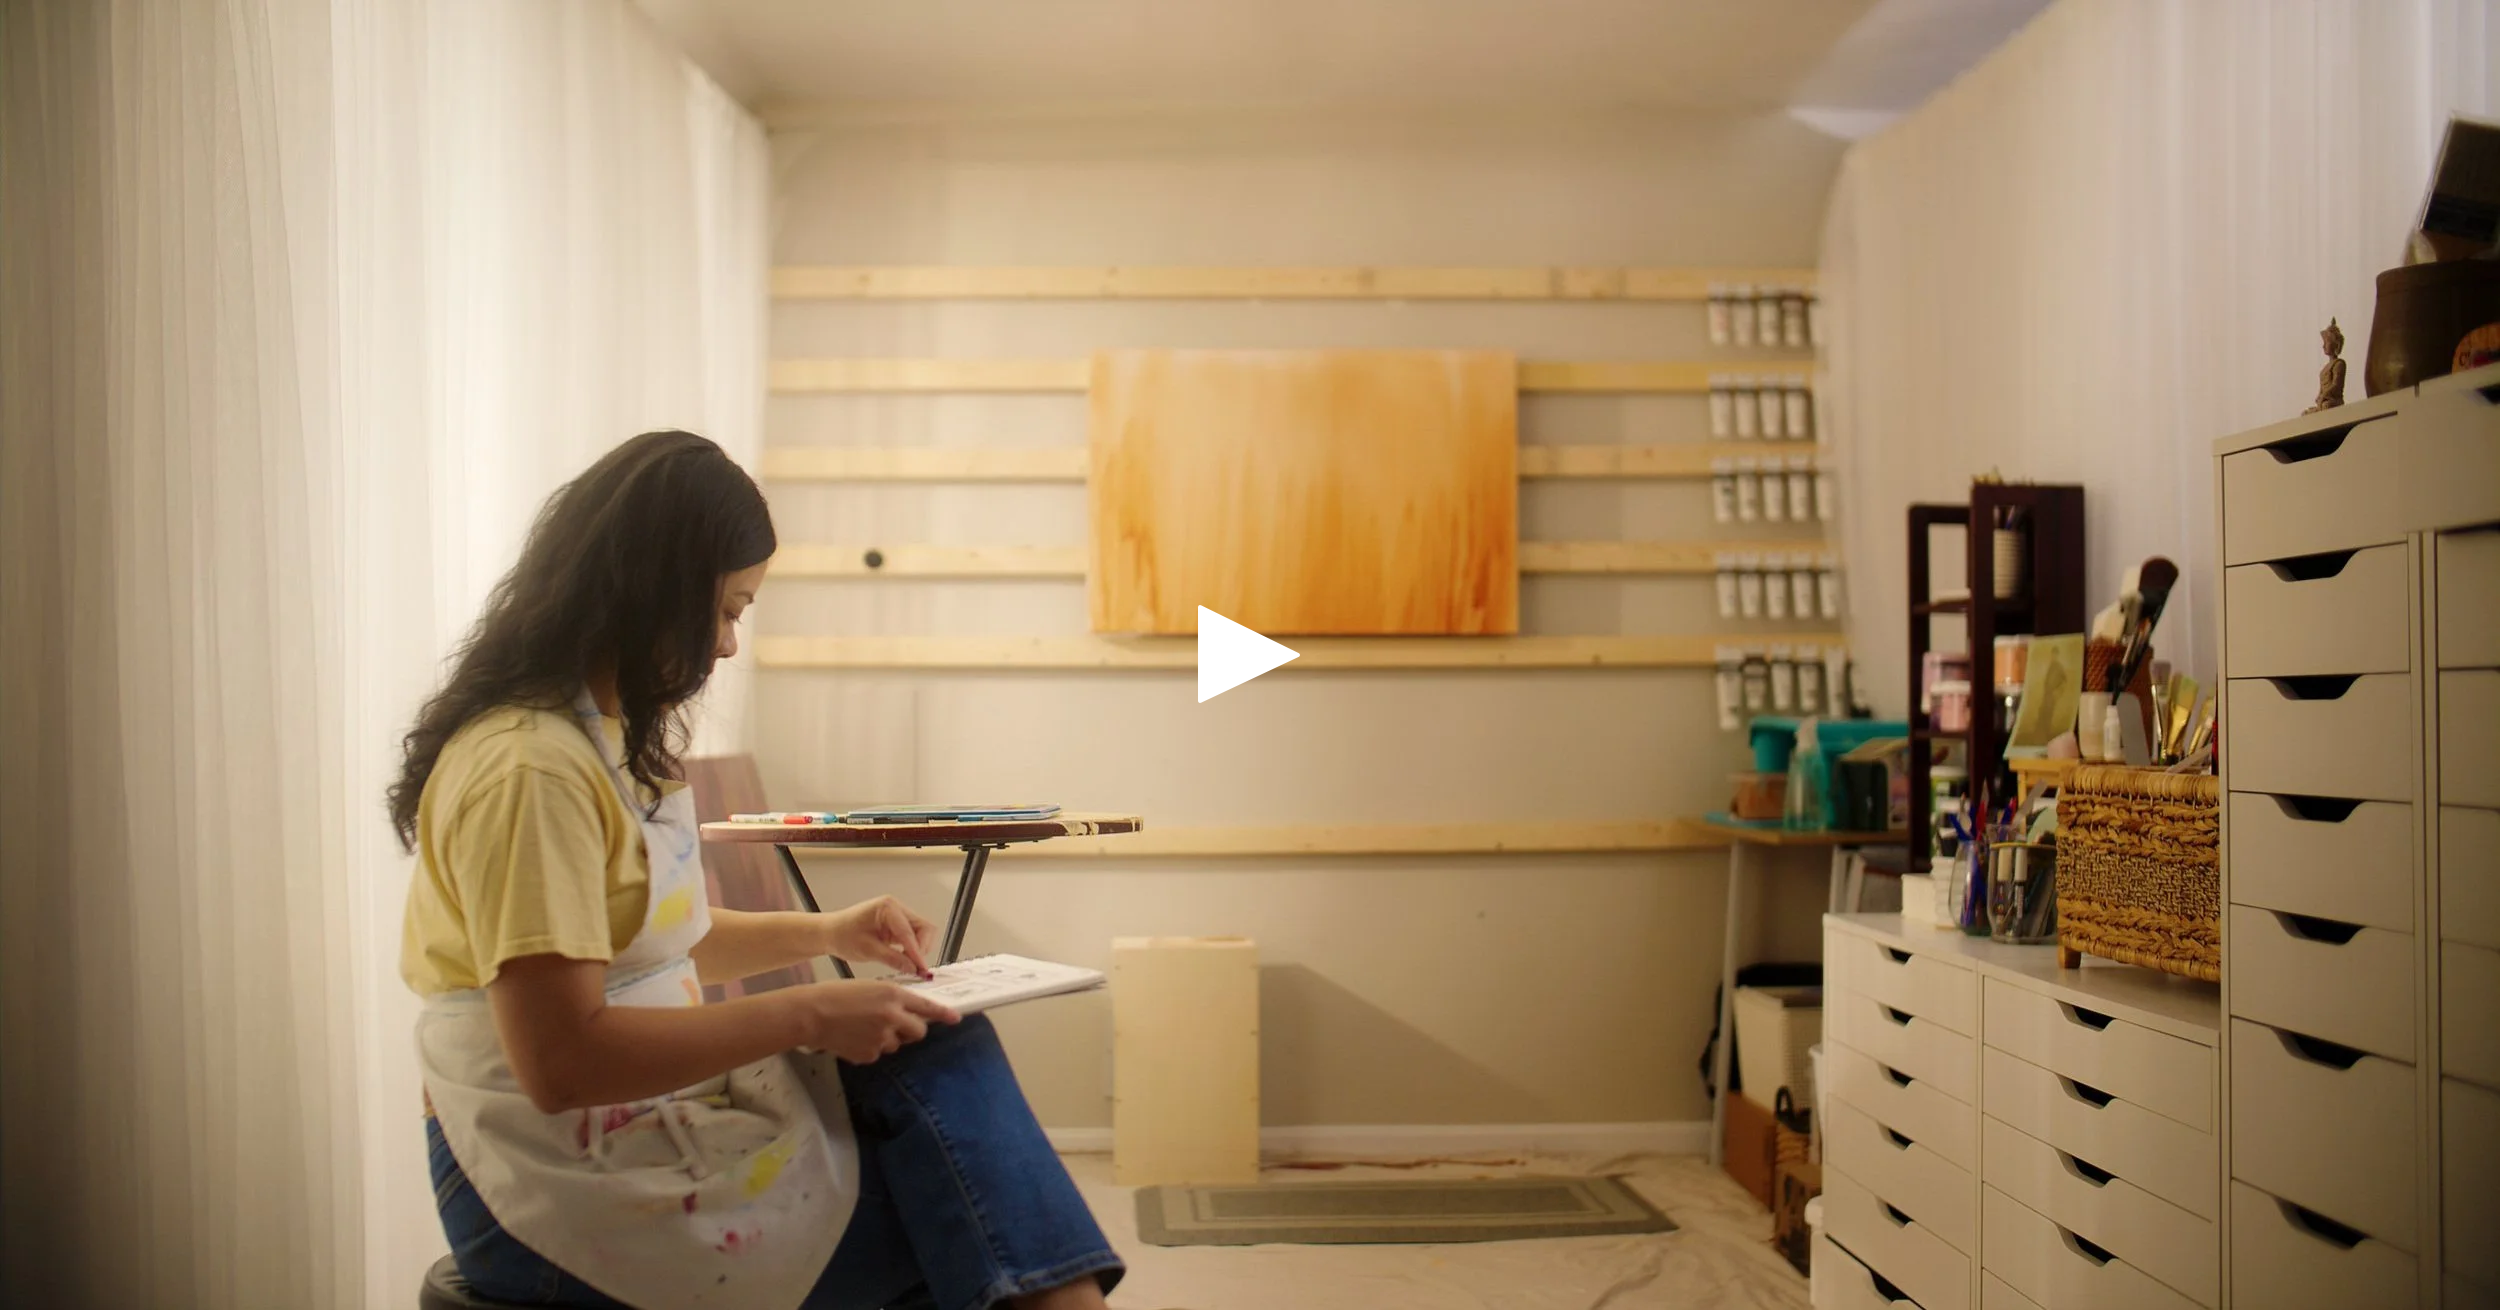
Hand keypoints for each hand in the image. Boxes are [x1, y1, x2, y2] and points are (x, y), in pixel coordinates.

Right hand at [786, 980, 959, 1063]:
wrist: (812, 1014)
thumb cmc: (837, 995)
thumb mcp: (870, 988)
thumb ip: (892, 999)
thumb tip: (909, 1010)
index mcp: (893, 995)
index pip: (926, 1006)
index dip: (943, 1014)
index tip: (955, 1018)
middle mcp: (892, 1017)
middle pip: (918, 1031)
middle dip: (912, 1030)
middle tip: (897, 1025)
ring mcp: (882, 1038)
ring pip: (897, 1043)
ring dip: (888, 1038)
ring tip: (863, 1027)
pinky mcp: (870, 1055)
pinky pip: (878, 1053)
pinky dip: (870, 1047)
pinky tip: (854, 1037)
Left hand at [825, 895, 938, 976]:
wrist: (830, 933)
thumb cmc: (842, 934)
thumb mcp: (867, 950)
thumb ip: (892, 959)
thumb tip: (911, 967)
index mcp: (887, 907)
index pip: (909, 932)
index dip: (916, 952)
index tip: (920, 968)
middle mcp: (895, 908)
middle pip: (923, 928)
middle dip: (921, 948)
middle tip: (916, 967)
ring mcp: (897, 916)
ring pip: (921, 933)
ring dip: (918, 949)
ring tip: (909, 964)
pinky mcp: (896, 926)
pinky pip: (913, 937)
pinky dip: (912, 949)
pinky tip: (905, 960)